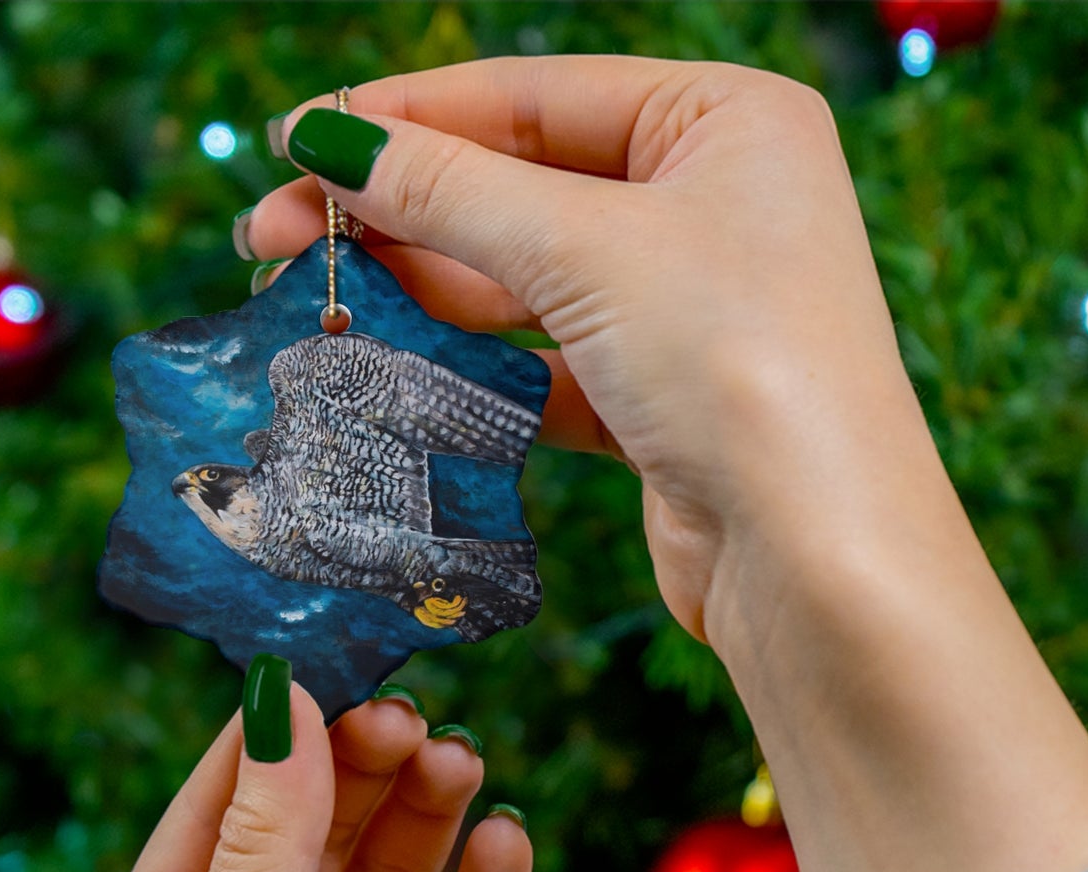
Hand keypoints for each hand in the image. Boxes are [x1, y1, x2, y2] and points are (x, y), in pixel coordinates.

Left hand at [75, 683, 529, 871]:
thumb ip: (262, 851)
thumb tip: (281, 705)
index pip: (219, 811)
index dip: (275, 735)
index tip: (333, 659)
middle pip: (316, 837)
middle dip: (362, 771)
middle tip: (415, 713)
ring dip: (427, 820)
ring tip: (464, 761)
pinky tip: (507, 844)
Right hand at [245, 56, 930, 643]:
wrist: (815, 559)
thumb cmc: (737, 366)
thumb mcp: (586, 249)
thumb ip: (452, 191)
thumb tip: (329, 141)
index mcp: (726, 121)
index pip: (532, 96)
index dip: (404, 117)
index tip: (294, 141)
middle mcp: (714, 203)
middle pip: (522, 187)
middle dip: (399, 210)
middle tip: (271, 233)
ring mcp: (688, 307)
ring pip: (527, 279)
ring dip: (424, 287)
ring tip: (318, 295)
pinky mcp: (661, 400)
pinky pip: (546, 362)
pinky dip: (475, 365)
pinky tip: (393, 362)